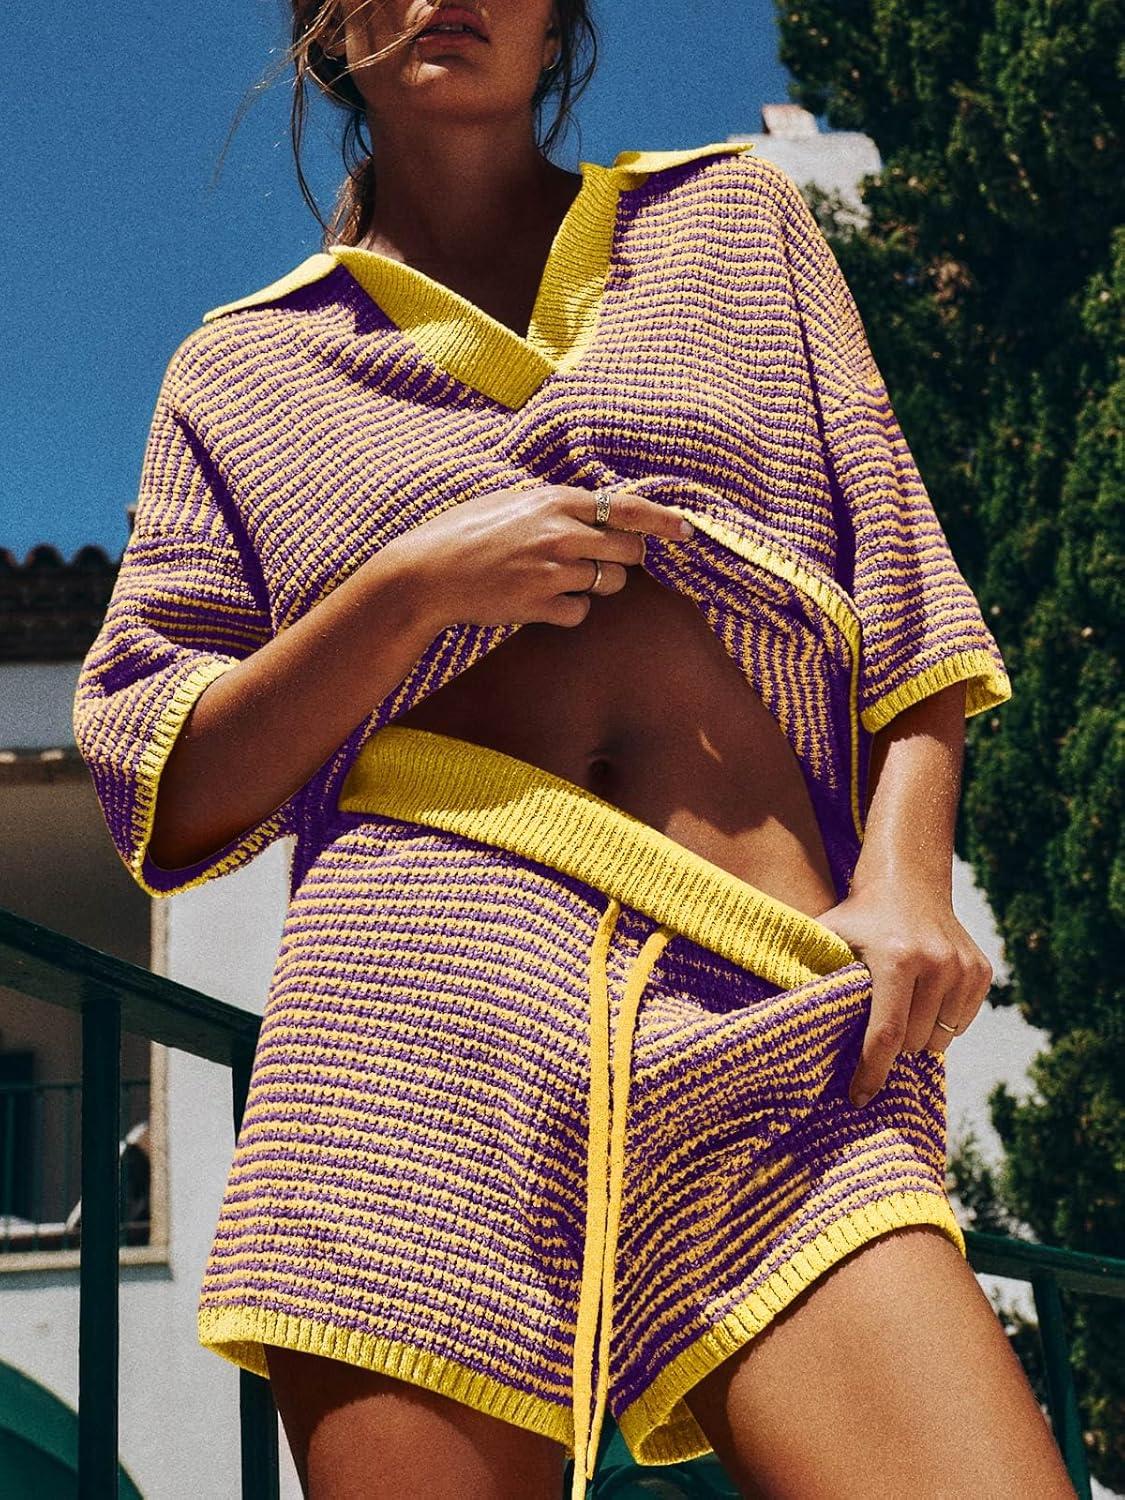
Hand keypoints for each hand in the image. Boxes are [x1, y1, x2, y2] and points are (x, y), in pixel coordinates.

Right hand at [394, 483, 693, 629]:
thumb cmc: (464, 534)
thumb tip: (594, 508)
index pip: (626, 508)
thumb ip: (554, 505)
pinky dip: (570, 611)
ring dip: (597, 584)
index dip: (663, 520)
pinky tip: (541, 602)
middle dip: (625, 558)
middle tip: (601, 560)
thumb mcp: (511, 503)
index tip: (687, 529)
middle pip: (630, 550)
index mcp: (553, 500)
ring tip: (558, 578)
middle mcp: (560, 533)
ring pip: (610, 583)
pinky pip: (581, 613)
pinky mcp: (541, 605)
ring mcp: (552, 570)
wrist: (427, 573)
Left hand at [812, 874, 993, 1107]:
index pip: (886, 1033)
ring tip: (898, 1016)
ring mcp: (963, 968)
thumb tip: (779, 1022)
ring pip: (940, 1038)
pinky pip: (960, 1024)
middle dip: (892, 1051)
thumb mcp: (827, 936)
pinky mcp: (981, 972)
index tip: (858, 1098)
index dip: (872, 1072)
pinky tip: (922, 1002)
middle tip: (873, 1038)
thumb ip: (806, 972)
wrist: (908, 882)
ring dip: (918, 1040)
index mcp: (897, 958)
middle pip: (914, 1041)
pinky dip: (941, 1025)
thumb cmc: (858, 917)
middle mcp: (937, 963)